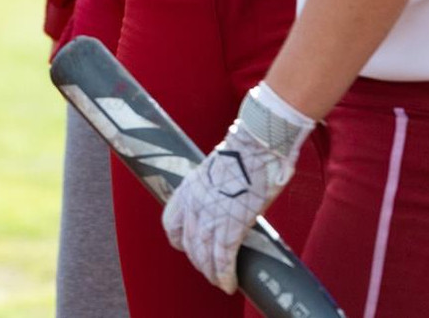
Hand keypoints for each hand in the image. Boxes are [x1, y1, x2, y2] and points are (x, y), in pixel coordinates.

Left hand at [161, 120, 297, 293]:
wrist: (256, 144)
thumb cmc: (245, 150)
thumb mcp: (218, 168)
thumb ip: (217, 187)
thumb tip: (229, 195)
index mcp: (188, 188)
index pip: (171, 222)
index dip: (180, 239)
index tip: (189, 245)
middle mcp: (194, 205)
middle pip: (188, 245)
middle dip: (198, 260)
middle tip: (210, 268)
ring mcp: (210, 217)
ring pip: (204, 257)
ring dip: (211, 273)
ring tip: (221, 281)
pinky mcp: (231, 227)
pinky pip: (223, 260)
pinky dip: (225, 276)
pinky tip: (229, 284)